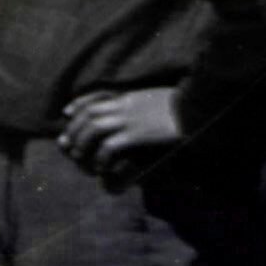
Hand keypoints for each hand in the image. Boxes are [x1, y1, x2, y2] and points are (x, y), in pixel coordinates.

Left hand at [59, 86, 182, 173]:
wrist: (199, 109)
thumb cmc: (185, 106)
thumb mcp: (160, 99)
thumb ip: (145, 102)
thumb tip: (143, 105)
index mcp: (130, 97)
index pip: (95, 97)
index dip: (77, 105)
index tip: (67, 113)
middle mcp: (125, 106)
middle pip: (88, 115)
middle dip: (74, 130)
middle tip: (68, 146)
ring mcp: (130, 120)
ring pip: (93, 129)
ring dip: (83, 145)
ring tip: (82, 160)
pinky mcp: (138, 135)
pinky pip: (110, 146)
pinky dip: (101, 158)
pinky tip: (101, 169)